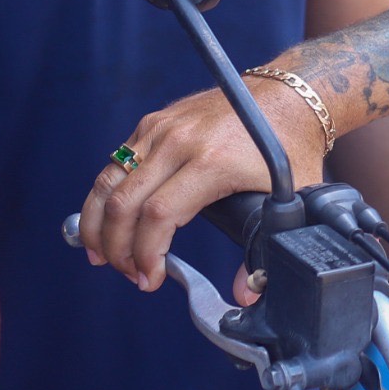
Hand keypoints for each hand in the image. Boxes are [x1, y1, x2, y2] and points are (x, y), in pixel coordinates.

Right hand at [78, 82, 326, 289]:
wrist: (286, 94)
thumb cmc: (289, 145)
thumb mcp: (290, 198)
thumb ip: (267, 250)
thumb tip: (245, 295)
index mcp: (211, 162)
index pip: (157, 215)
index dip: (145, 254)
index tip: (150, 278)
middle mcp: (179, 141)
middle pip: (123, 203)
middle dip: (117, 248)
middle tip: (128, 273)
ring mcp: (161, 128)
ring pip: (109, 181)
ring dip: (97, 223)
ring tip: (101, 255)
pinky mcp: (154, 122)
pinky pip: (116, 163)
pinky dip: (105, 196)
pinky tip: (108, 221)